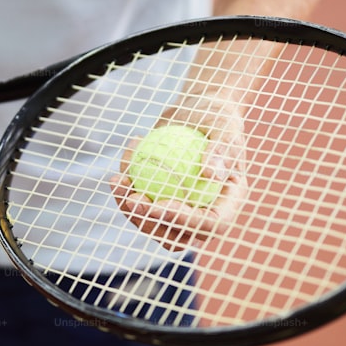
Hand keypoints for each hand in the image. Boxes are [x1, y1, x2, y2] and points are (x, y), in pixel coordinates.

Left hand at [110, 96, 248, 251]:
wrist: (199, 111)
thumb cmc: (218, 117)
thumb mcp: (225, 127)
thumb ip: (222, 150)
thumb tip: (211, 174)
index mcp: (227, 203)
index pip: (212, 223)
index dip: (185, 221)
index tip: (160, 205)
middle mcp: (204, 213)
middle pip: (178, 235)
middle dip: (150, 222)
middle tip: (132, 199)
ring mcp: (180, 210)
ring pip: (152, 223)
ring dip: (131, 208)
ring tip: (118, 182)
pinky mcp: (159, 200)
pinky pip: (140, 202)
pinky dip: (127, 187)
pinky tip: (119, 170)